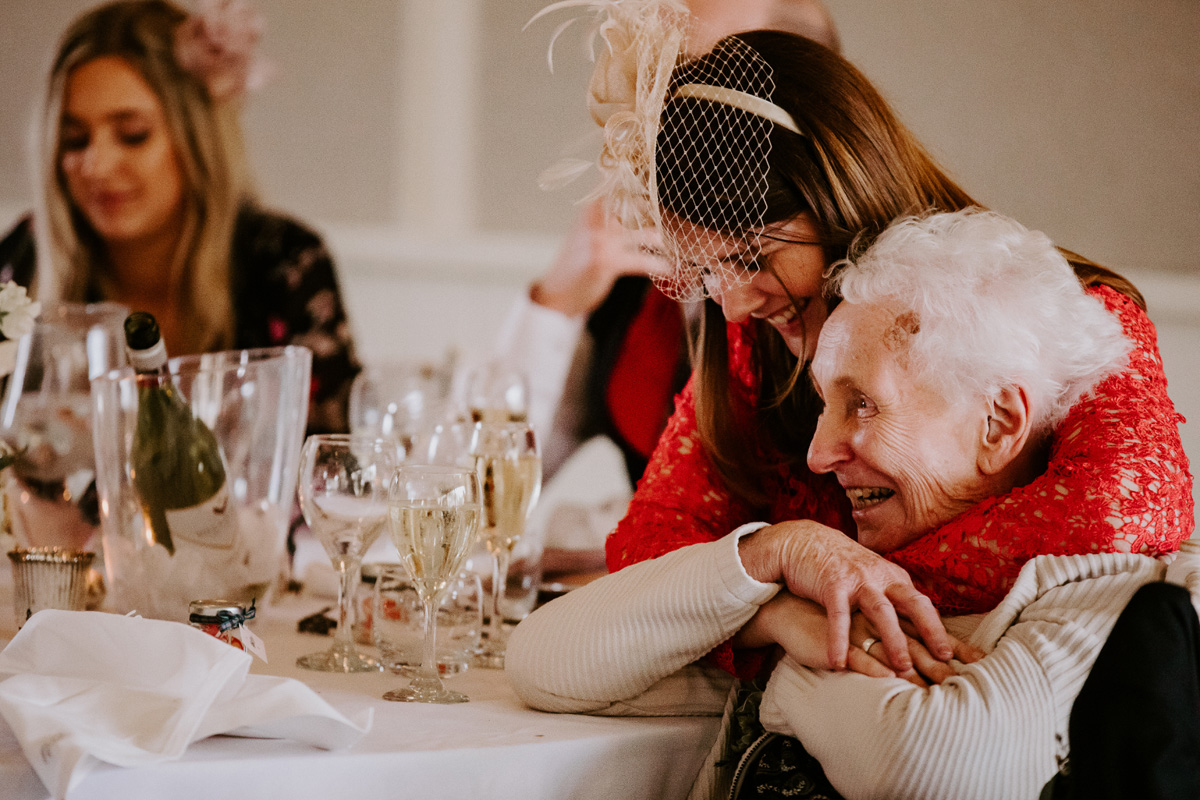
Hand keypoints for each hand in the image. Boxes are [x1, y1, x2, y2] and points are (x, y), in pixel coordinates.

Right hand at [530, 199, 669, 316]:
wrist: (557, 293)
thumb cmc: (574, 265)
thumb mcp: (583, 235)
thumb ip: (602, 220)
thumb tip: (629, 209)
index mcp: (588, 211)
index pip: (614, 188)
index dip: (634, 185)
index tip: (650, 188)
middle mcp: (596, 221)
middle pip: (635, 207)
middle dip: (653, 212)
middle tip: (664, 217)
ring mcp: (602, 241)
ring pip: (644, 234)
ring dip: (658, 240)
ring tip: (664, 244)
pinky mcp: (608, 262)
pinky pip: (642, 261)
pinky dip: (658, 265)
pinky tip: (668, 270)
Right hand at [738, 520, 953, 671]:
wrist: (803, 541)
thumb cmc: (840, 568)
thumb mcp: (873, 578)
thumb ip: (892, 599)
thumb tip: (918, 627)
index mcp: (893, 579)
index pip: (923, 606)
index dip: (939, 630)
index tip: (956, 655)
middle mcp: (880, 578)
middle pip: (912, 604)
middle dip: (930, 631)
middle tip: (943, 659)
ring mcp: (857, 580)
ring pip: (881, 611)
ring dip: (894, 639)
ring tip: (902, 669)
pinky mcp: (831, 585)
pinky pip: (838, 616)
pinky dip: (838, 640)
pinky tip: (837, 662)